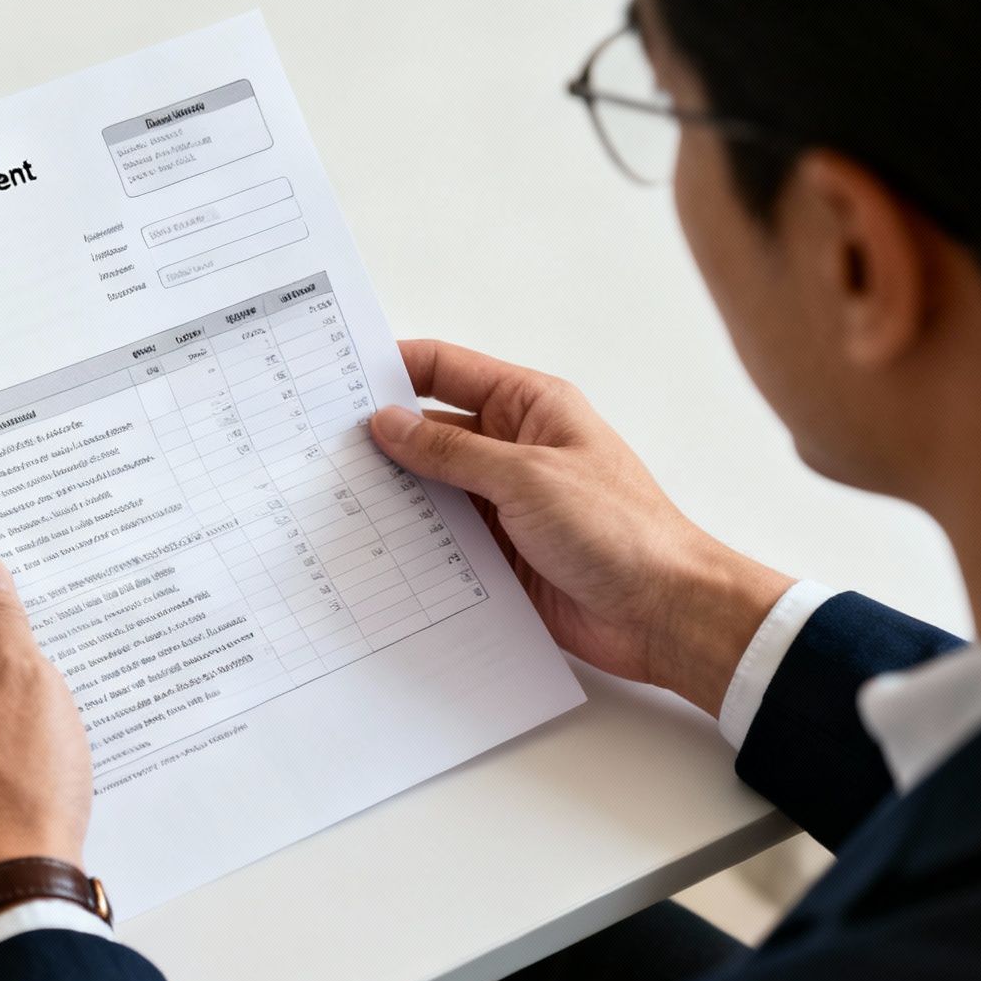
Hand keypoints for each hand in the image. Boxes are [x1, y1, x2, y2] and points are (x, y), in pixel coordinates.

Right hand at [369, 340, 793, 715]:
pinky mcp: (500, 553)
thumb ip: (452, 450)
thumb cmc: (619, 531)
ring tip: (329, 498)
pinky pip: (443, 539)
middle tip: (315, 446)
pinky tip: (372, 548)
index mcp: (529, 406)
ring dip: (393, 495)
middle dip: (380, 438)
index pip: (445, 369)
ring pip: (430, 488)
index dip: (391, 368)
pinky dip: (412, 542)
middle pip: (430, 429)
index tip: (336, 378)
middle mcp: (513, 448)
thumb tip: (389, 423)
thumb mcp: (526, 477)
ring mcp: (504, 503)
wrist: (664, 613)